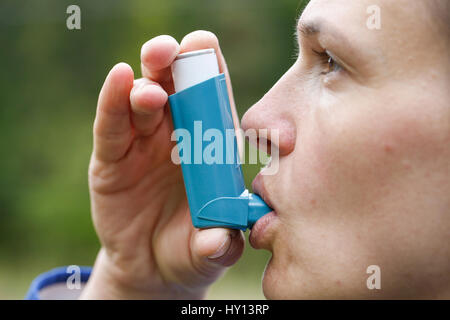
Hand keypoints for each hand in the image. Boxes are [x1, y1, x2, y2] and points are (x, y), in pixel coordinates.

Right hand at [80, 31, 244, 298]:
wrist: (152, 267)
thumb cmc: (191, 250)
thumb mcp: (210, 251)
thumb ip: (220, 245)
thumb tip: (218, 242)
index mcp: (209, 146)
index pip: (213, 101)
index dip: (210, 73)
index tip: (205, 49)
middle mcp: (176, 136)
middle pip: (177, 88)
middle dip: (176, 65)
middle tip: (175, 51)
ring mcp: (143, 143)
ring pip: (143, 100)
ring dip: (147, 85)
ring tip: (151, 92)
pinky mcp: (112, 157)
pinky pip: (112, 125)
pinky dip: (113, 102)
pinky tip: (117, 79)